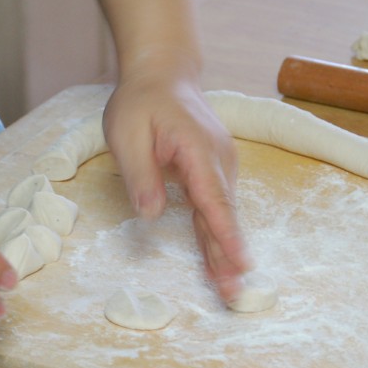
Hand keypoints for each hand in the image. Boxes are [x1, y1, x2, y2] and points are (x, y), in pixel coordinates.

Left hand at [103, 50, 251, 300]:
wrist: (162, 74)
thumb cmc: (141, 101)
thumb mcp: (127, 133)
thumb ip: (140, 174)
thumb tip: (153, 214)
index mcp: (198, 149)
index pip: (214, 199)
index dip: (226, 234)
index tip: (240, 263)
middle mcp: (218, 159)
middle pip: (224, 214)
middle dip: (229, 255)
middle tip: (235, 294)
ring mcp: (219, 165)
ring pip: (222, 214)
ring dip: (225, 250)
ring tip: (231, 289)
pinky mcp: (212, 171)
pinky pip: (216, 207)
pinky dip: (218, 234)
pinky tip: (221, 262)